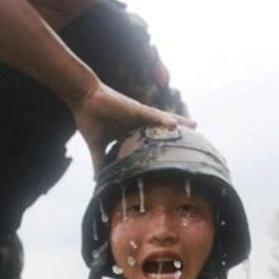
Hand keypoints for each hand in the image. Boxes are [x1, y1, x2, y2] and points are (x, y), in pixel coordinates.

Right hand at [71, 80, 193, 172]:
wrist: (81, 98)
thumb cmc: (89, 117)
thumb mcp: (97, 146)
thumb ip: (99, 161)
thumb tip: (98, 179)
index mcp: (130, 130)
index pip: (151, 139)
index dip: (162, 145)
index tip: (175, 154)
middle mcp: (137, 121)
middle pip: (161, 128)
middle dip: (177, 132)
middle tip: (196, 138)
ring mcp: (137, 114)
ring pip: (161, 119)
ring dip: (178, 122)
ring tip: (194, 125)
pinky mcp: (134, 109)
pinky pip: (152, 115)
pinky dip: (163, 119)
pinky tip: (174, 125)